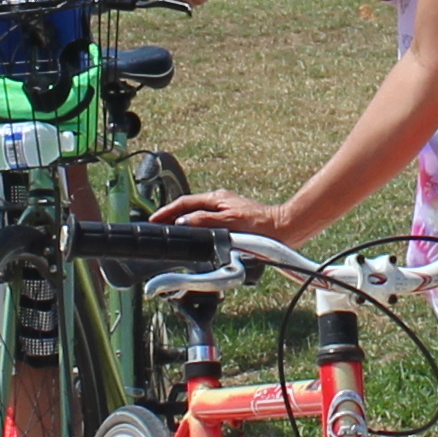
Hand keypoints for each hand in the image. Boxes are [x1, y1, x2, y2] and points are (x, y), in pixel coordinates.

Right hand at [156, 186, 306, 245]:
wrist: (283, 230)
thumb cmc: (259, 226)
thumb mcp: (228, 222)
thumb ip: (204, 221)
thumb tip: (183, 222)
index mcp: (217, 199)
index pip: (185, 203)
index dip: (167, 212)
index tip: (154, 220)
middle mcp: (220, 202)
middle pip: (189, 208)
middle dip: (171, 217)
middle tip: (157, 228)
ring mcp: (226, 211)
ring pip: (197, 216)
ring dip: (183, 223)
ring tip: (171, 233)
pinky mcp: (232, 221)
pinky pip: (206, 223)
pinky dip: (195, 229)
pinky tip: (194, 238)